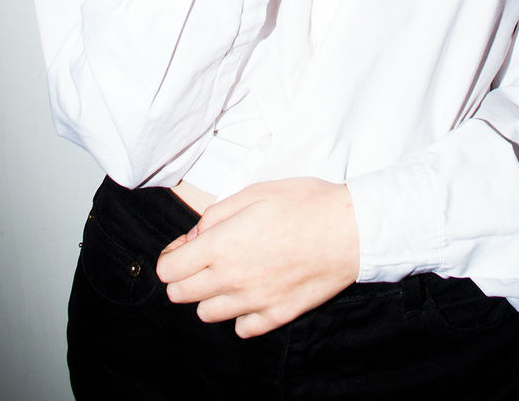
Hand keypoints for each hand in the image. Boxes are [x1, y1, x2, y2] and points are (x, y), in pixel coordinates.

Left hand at [156, 177, 359, 336]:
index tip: (184, 248)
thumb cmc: (304, 203)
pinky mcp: (276, 315)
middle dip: (184, 277)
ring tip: (231, 274)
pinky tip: (254, 292)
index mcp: (220, 246)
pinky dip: (241, 314)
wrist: (349, 229)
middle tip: (205, 258)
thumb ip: (216, 215)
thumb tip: (194, 236)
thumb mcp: (254, 192)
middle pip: (181, 295)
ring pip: (207, 315)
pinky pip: (242, 328)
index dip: (172, 257)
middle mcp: (231, 280)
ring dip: (210, 296)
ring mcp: (254, 302)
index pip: (169, 270)